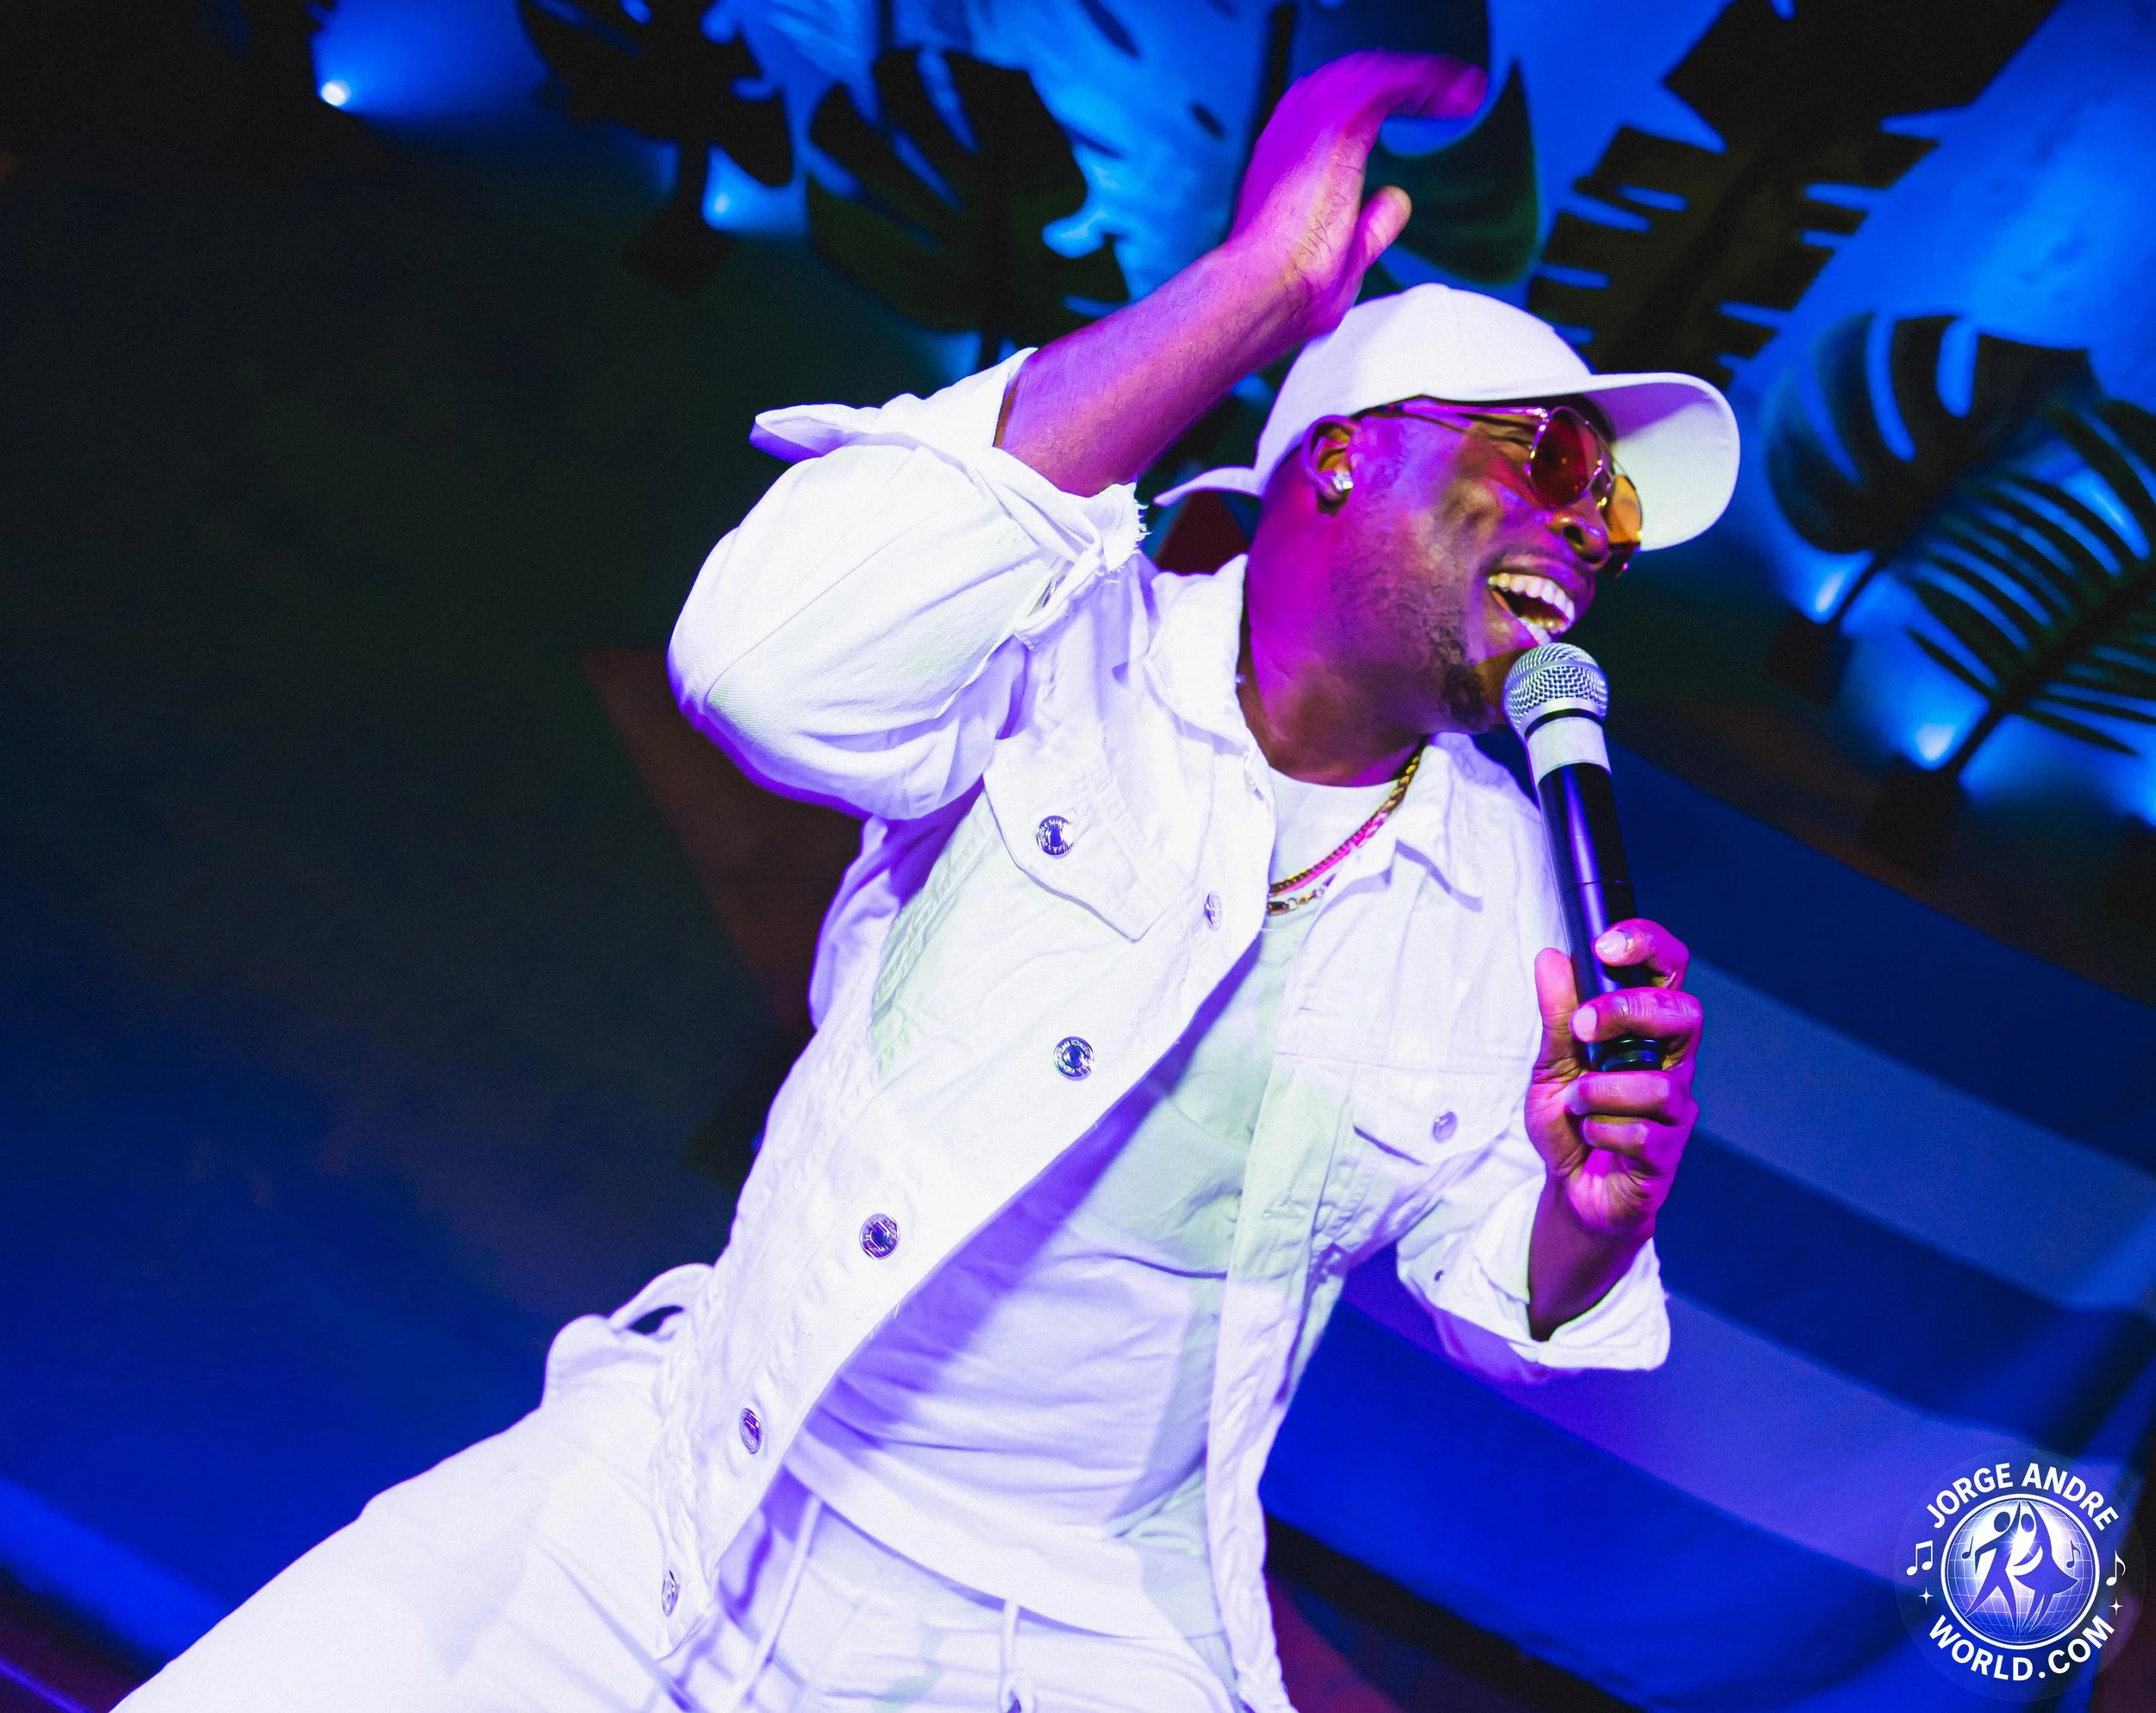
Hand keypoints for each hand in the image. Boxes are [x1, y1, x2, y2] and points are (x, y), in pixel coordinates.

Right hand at [1229, 52, 1486, 351]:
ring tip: (1466, 92)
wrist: (1264, 294)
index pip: (1329, 115)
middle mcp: (1292, 135)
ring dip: (1424, 80)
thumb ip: (1371, 226)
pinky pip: (1387, 84)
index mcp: (1287, 165)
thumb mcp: (1342, 258)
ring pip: (1373, 76)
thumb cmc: (1288, 295)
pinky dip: (1425, 83)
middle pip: (1353, 85)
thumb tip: (1397, 200)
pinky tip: (1457, 96)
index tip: (1411, 111)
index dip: (1372, 108)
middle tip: (1448, 93)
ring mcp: (1308, 125)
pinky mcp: (1333, 124)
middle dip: (1403, 84)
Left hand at [1525, 920, 1701, 1237]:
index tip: (1606, 945)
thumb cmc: (1571, 1120)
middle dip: (1631, 1013)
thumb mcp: (1550, 1064)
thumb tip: (1551, 958)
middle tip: (1584, 1030)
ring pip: (1660, 1084)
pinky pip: (1644, 1134)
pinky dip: (1604, 1132)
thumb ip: (1556, 1016)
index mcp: (1646, 1031)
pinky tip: (1591, 1136)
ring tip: (1577, 1105)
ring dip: (1601, 1092)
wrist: (1573, 1189)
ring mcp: (1675, 1109)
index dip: (1649, 946)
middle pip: (1685, 1015)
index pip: (1669, 972)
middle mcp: (1671, 1062)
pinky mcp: (1668, 1152)